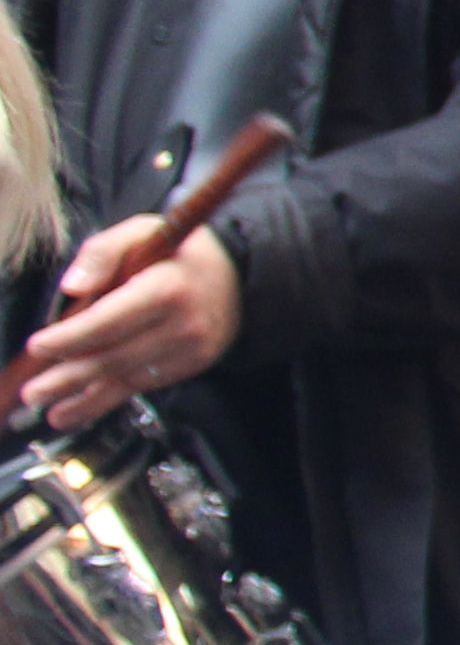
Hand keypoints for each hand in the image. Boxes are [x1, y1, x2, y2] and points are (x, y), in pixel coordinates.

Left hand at [12, 214, 243, 426]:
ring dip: (84, 398)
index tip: (37, 347)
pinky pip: (143, 384)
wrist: (241, 274)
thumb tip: (73, 288)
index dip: (69, 338)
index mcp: (166, 288)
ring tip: (50, 411)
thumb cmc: (179, 252)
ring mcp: (191, 349)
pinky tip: (80, 407)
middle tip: (34, 392)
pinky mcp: (193, 364)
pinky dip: (109, 398)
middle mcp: (183, 324)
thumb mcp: (140, 232)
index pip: (108, 321)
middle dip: (67, 378)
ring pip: (126, 379)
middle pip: (113, 357)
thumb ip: (101, 252)